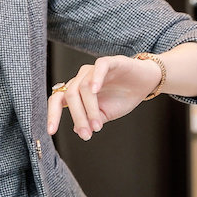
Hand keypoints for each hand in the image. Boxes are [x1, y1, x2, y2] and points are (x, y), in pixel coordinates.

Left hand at [47, 54, 162, 140]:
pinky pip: (99, 67)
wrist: (146, 83)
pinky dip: (96, 78)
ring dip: (89, 108)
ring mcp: (95, 69)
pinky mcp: (111, 62)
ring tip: (98, 125)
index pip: (58, 99)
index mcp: (77, 90)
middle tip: (86, 134)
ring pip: (84, 86)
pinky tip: (95, 90)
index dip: (53, 114)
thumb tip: (77, 130)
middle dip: (77, 117)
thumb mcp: (105, 114)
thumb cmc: (123, 97)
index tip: (51, 131)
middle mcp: (82, 78)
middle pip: (70, 95)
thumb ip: (91, 120)